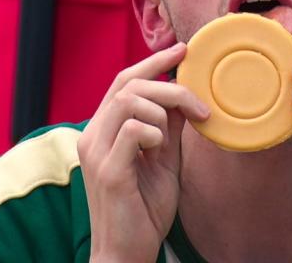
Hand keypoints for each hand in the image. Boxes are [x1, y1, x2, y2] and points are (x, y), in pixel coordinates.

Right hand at [77, 43, 209, 262]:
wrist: (128, 253)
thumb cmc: (144, 208)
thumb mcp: (163, 159)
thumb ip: (168, 127)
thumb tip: (183, 97)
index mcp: (103, 129)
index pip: (124, 80)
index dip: (153, 61)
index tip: (183, 49)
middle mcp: (92, 135)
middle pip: (127, 83)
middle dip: (168, 84)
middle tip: (199, 105)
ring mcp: (96, 152)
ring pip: (128, 100)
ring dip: (162, 111)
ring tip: (170, 141)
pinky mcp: (108, 171)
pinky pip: (133, 130)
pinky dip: (154, 132)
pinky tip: (158, 152)